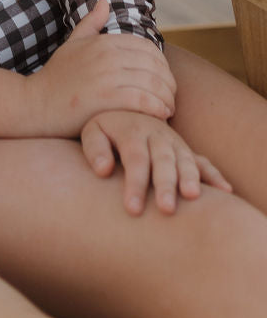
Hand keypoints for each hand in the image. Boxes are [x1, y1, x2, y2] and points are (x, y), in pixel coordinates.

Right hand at [25, 0, 175, 136]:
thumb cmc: (56, 77)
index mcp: (103, 41)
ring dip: (167, 97)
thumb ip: (90, 23)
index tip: (164, 80)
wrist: (35, 104)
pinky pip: (143, 100)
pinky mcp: (106, 98)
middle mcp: (107, 55)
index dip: (162, 64)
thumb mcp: (72, 44)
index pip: (148, 48)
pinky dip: (158, 108)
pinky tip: (162, 115)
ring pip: (153, 83)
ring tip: (168, 109)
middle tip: (170, 97)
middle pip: (155, 65)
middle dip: (169, 82)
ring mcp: (106, 76)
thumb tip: (104, 3)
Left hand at [80, 110, 231, 214]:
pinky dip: (215, 175)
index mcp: (132, 132)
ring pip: (185, 160)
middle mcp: (156, 136)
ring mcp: (174, 143)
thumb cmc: (105, 129)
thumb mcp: (92, 132)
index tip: (133, 210)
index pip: (135, 159)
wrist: (126, 107)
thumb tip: (103, 170)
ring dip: (190, 178)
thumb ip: (94, 150)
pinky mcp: (185, 151)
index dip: (135, 184)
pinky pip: (203, 162)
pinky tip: (226, 191)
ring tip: (192, 197)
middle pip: (163, 160)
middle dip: (166, 185)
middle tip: (166, 210)